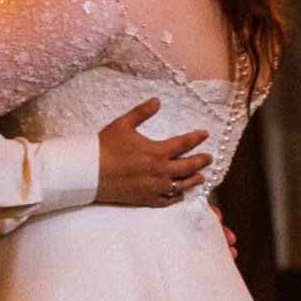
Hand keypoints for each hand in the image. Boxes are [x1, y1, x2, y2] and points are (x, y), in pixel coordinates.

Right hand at [94, 96, 210, 208]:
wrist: (90, 173)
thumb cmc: (106, 147)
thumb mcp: (124, 124)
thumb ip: (142, 112)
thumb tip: (157, 100)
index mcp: (157, 151)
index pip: (184, 144)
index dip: (197, 138)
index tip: (205, 134)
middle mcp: (160, 171)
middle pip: (188, 166)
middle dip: (201, 161)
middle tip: (209, 158)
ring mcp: (154, 187)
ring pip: (181, 185)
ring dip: (193, 180)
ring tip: (201, 178)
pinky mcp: (146, 198)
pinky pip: (167, 200)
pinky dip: (176, 197)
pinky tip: (180, 195)